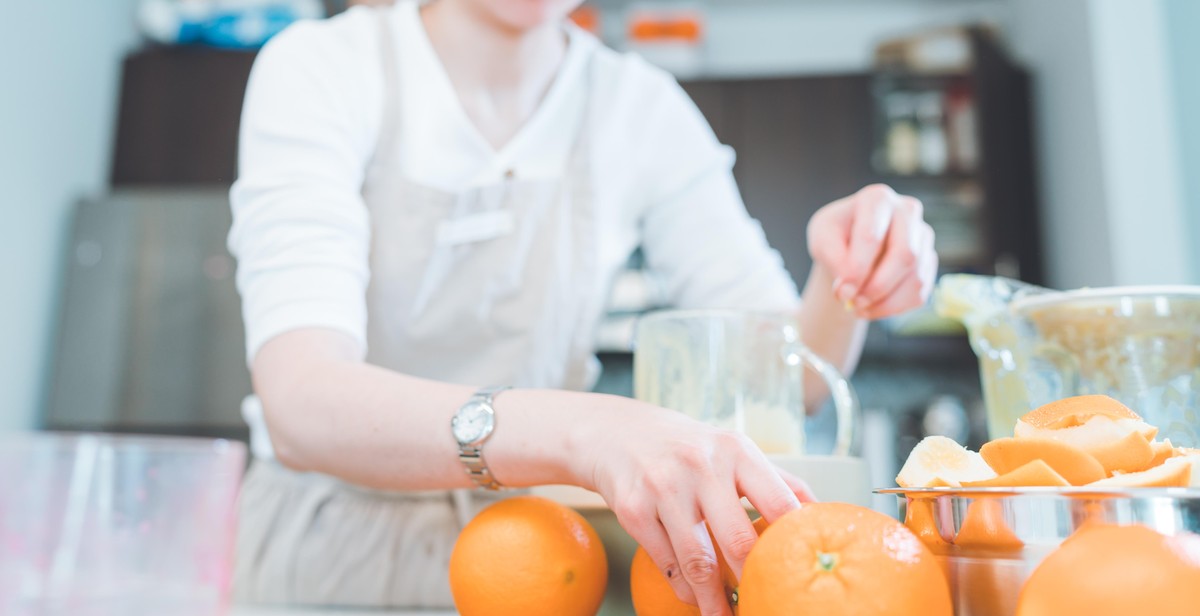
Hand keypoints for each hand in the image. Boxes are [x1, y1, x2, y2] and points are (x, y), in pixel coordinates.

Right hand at [577, 399, 814, 615]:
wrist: (617, 432)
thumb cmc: (689, 448)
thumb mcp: (732, 450)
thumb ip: (776, 481)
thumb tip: (823, 514)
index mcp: (736, 451)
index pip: (777, 502)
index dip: (793, 542)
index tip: (804, 574)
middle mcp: (701, 466)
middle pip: (739, 541)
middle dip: (755, 582)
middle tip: (765, 605)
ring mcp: (664, 488)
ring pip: (698, 562)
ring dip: (715, 600)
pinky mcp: (634, 509)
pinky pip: (667, 563)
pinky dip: (685, 588)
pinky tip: (695, 597)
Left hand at [806, 184, 937, 319]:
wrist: (850, 245)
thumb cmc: (835, 237)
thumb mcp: (822, 240)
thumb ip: (833, 260)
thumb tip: (849, 289)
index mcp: (877, 199)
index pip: (872, 237)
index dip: (857, 270)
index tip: (841, 292)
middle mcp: (907, 212)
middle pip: (905, 255)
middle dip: (877, 287)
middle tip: (854, 303)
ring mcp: (922, 236)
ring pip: (915, 277)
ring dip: (885, 301)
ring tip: (858, 308)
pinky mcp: (929, 261)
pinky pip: (919, 292)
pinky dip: (893, 308)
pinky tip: (872, 307)